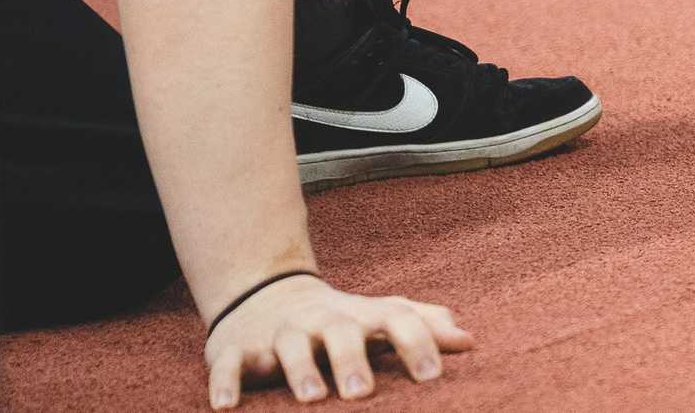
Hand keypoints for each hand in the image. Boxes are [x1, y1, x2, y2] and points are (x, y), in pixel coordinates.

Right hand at [205, 274, 472, 406]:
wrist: (267, 293)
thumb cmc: (341, 319)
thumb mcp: (380, 316)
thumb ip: (423, 325)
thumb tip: (470, 340)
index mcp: (361, 315)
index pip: (396, 321)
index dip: (417, 344)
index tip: (434, 377)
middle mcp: (322, 320)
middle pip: (340, 332)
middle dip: (351, 360)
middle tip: (363, 394)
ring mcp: (279, 333)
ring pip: (289, 347)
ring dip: (300, 371)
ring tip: (314, 397)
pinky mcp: (237, 349)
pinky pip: (228, 364)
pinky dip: (225, 382)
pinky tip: (226, 405)